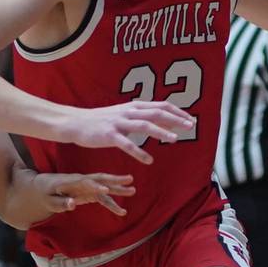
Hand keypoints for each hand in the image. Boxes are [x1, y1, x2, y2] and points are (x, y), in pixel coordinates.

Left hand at [29, 172, 135, 220]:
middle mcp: (81, 181)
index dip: (95, 186)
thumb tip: (72, 204)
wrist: (44, 187)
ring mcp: (86, 186)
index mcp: (70, 181)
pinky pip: (102, 198)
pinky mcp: (89, 192)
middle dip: (114, 180)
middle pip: (99, 179)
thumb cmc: (45, 194)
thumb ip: (60, 202)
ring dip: (118, 189)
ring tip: (133, 190)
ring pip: (104, 187)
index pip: (84, 182)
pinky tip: (122, 212)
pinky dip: (112, 204)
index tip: (106, 190)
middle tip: (129, 180)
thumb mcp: (48, 200)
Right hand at [58, 101, 195, 164]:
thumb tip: (161, 120)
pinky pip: (126, 144)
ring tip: (174, 140)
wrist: (76, 123)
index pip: (161, 106)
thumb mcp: (123, 114)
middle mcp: (129, 112)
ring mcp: (119, 123)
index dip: (177, 112)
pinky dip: (139, 152)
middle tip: (191, 126)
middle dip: (175, 119)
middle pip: (156, 113)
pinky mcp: (109, 135)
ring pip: (144, 125)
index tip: (191, 119)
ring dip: (161, 132)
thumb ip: (141, 116)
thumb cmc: (101, 121)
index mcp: (134, 106)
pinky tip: (149, 160)